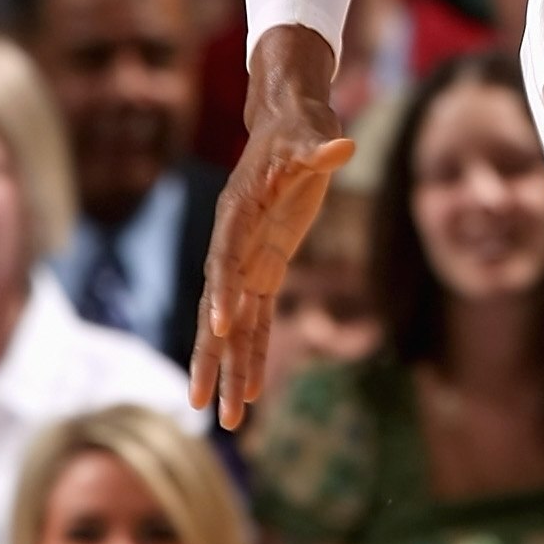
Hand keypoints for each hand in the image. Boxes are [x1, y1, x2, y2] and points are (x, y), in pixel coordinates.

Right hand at [190, 26, 354, 430]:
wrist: (288, 123)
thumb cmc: (299, 127)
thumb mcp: (312, 134)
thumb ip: (322, 146)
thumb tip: (342, 145)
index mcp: (238, 211)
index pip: (226, 257)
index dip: (225, 290)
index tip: (224, 326)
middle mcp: (234, 244)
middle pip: (216, 308)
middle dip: (211, 355)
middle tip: (201, 400)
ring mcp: (247, 263)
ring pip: (233, 326)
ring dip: (229, 370)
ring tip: (227, 420)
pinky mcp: (264, 271)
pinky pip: (257, 321)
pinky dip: (254, 355)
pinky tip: (251, 392)